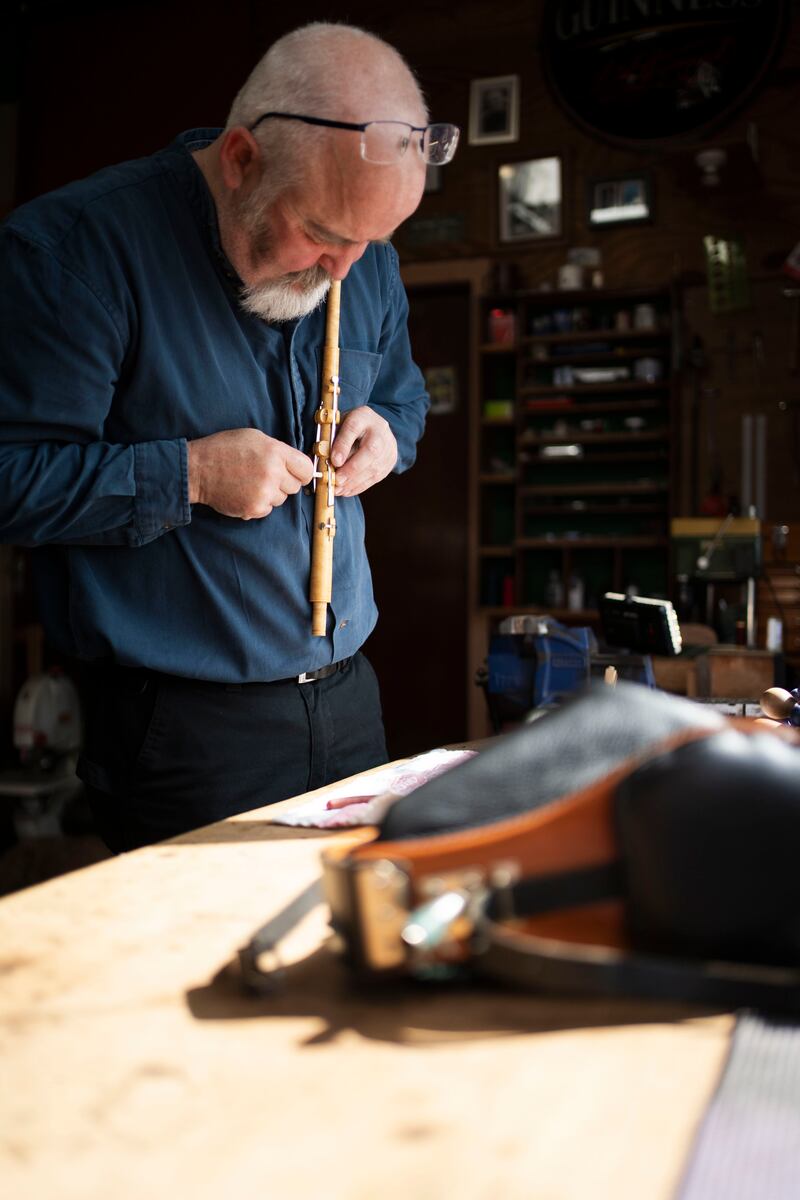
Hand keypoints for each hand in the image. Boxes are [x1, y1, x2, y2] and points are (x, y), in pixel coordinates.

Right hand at [187, 428, 312, 519]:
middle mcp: (273, 473)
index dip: (302, 472)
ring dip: (271, 493)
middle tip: (265, 476)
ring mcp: (264, 493)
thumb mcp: (254, 437)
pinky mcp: (254, 508)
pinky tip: (245, 492)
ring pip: (281, 499)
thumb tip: (295, 464)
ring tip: (251, 483)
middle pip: (295, 486)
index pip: (306, 469)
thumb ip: (278, 450)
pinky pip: (268, 509)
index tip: (296, 474)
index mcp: (276, 452)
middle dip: (284, 482)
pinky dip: (259, 503)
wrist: (198, 469)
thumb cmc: (224, 449)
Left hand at [330, 406, 397, 496]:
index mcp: (364, 416)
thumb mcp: (340, 425)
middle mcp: (381, 430)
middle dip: (352, 469)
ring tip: (338, 489)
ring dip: (354, 482)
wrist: (376, 427)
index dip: (344, 445)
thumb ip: (333, 439)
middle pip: (370, 451)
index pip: (354, 427)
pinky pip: (375, 477)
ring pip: (374, 468)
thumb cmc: (352, 428)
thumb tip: (329, 461)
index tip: (334, 461)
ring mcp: (389, 447)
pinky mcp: (390, 462)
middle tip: (337, 481)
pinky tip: (346, 490)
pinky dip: (359, 486)